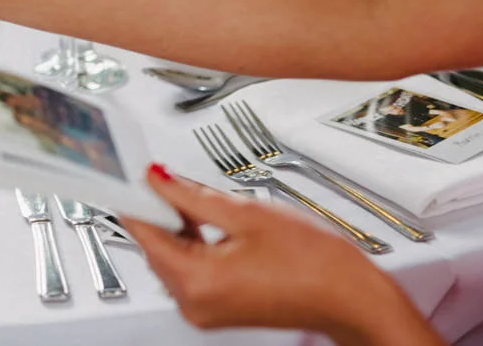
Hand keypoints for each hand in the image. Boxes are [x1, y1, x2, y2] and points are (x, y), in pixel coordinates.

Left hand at [126, 166, 438, 344]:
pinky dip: (193, 244)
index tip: (129, 172)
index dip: (135, 195)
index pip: (141, 230)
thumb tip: (157, 178)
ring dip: (178, 226)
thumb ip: (190, 193)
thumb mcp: (245, 213)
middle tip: (167, 178)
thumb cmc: (315, 263)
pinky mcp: (217, 309)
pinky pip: (189, 270)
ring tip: (200, 201)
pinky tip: (210, 224)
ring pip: (170, 256)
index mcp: (194, 280)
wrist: (353, 298)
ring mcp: (204, 310)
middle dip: (160, 209)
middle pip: (153, 244)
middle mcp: (193, 302)